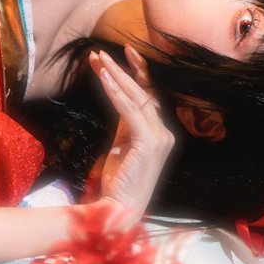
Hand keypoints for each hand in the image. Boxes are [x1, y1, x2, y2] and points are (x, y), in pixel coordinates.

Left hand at [90, 46, 174, 216]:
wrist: (119, 210)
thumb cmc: (119, 180)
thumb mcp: (122, 142)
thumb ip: (125, 118)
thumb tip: (116, 90)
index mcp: (159, 132)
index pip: (149, 95)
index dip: (138, 72)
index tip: (126, 53)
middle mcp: (165, 132)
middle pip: (143, 92)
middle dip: (122, 69)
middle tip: (101, 53)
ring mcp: (160, 137)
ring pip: (137, 97)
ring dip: (116, 75)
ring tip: (99, 59)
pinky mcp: (149, 142)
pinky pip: (130, 110)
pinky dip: (116, 92)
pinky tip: (104, 78)